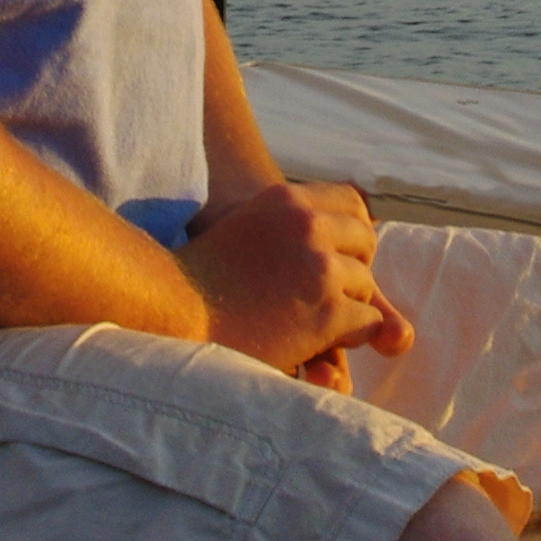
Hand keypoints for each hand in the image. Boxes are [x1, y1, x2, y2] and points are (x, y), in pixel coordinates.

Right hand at [182, 179, 416, 376]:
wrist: (173, 315)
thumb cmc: (201, 279)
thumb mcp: (247, 227)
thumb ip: (289, 227)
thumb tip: (346, 230)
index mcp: (287, 200)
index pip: (352, 205)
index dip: (350, 234)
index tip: (335, 257)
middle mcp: (308, 226)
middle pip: (366, 243)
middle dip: (353, 270)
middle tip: (325, 294)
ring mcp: (320, 268)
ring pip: (367, 287)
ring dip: (346, 307)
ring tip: (311, 321)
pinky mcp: (326, 310)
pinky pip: (367, 322)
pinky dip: (348, 336)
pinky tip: (316, 341)